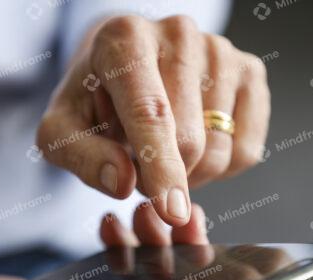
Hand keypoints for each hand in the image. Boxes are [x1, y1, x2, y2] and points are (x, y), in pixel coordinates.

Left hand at [37, 15, 269, 225]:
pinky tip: (194, 148)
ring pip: (220, 150)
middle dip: (163, 176)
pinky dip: (220, 168)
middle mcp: (179, 34)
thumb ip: (83, 157)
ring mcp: (221, 50)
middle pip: (189, 140)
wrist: (123, 66)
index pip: (150, 112)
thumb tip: (123, 183)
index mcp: (125, 40)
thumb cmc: (92, 100)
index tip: (170, 211)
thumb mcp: (62, 130)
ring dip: (190, 174)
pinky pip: (247, 150)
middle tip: (138, 168)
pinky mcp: (250, 72)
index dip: (161, 167)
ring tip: (163, 151)